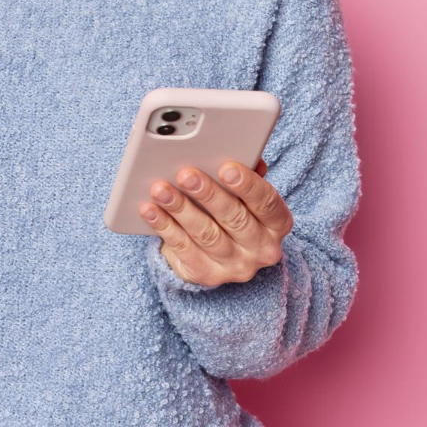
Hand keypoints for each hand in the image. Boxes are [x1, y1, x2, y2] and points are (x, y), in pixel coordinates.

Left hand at [140, 157, 292, 287]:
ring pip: (206, 235)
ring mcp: (236, 266)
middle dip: (208, 194)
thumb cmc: (229, 212)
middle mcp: (262, 248)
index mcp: (276, 223)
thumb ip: (243, 173)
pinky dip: (164, 227)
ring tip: (160, 189)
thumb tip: (239, 151)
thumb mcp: (242, 194)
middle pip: (234, 218)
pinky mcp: (207, 275)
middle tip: (185, 174)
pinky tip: (150, 209)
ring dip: (181, 209)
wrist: (216, 255)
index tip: (226, 167)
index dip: (248, 185)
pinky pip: (183, 249)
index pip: (268, 203)